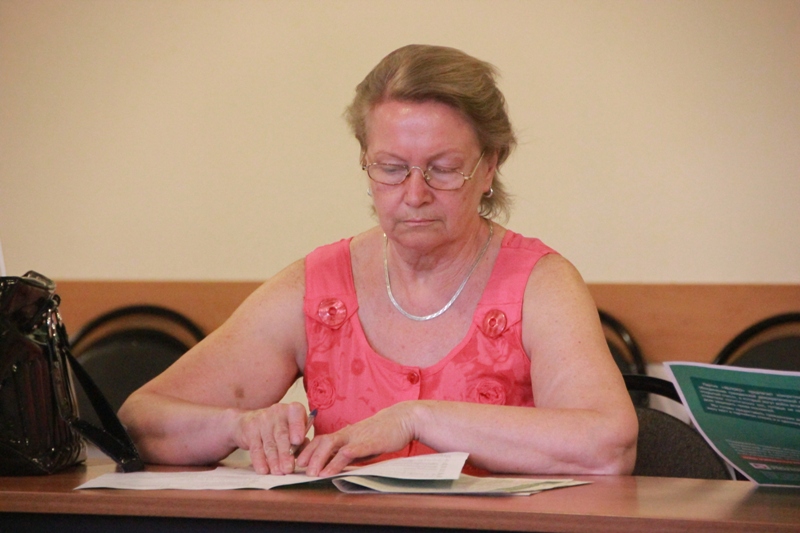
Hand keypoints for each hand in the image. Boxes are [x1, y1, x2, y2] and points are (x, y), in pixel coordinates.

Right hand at [233, 401, 309, 474]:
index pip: (296, 413)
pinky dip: (260, 461)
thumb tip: (305, 454)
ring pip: (269, 443)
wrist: (249, 422)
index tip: (298, 441)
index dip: (297, 427)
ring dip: (274, 460)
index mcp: (292, 410)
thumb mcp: (293, 430)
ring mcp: (263, 421)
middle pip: (282, 434)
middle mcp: (277, 412)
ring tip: (278, 472)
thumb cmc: (280, 428)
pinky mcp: (250, 430)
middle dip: (285, 453)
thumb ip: (301, 442)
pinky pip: (256, 448)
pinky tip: (264, 470)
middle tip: (288, 468)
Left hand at [296, 402, 416, 476]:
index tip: (298, 463)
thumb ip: (351, 452)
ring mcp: (358, 436)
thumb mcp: (363, 443)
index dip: (308, 451)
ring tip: (314, 474)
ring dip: (320, 459)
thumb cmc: (384, 432)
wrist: (403, 419)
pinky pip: (353, 449)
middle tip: (299, 470)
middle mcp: (348, 433)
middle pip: (322, 441)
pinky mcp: (371, 441)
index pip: (321, 440)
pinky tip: (334, 467)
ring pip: (333, 444)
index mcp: (346, 434)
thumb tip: (337, 465)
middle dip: (309, 456)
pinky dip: (341, 458)